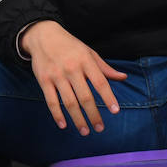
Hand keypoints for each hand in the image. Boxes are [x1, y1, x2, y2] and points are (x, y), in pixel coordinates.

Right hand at [20, 20, 126, 134]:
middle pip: (85, 96)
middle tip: (100, 128)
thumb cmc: (70, 46)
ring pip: (69, 102)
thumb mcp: (89, 53)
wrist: (43, 35)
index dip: (108, 97)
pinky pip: (51, 101)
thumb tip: (124, 77)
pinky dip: (57, 114)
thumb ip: (105, 68)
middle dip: (93, 114)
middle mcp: (72, 68)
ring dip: (78, 119)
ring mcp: (57, 75)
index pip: (100, 82)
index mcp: (86, 61)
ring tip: (85, 131)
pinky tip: (64, 125)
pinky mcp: (44, 80)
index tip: (115, 111)